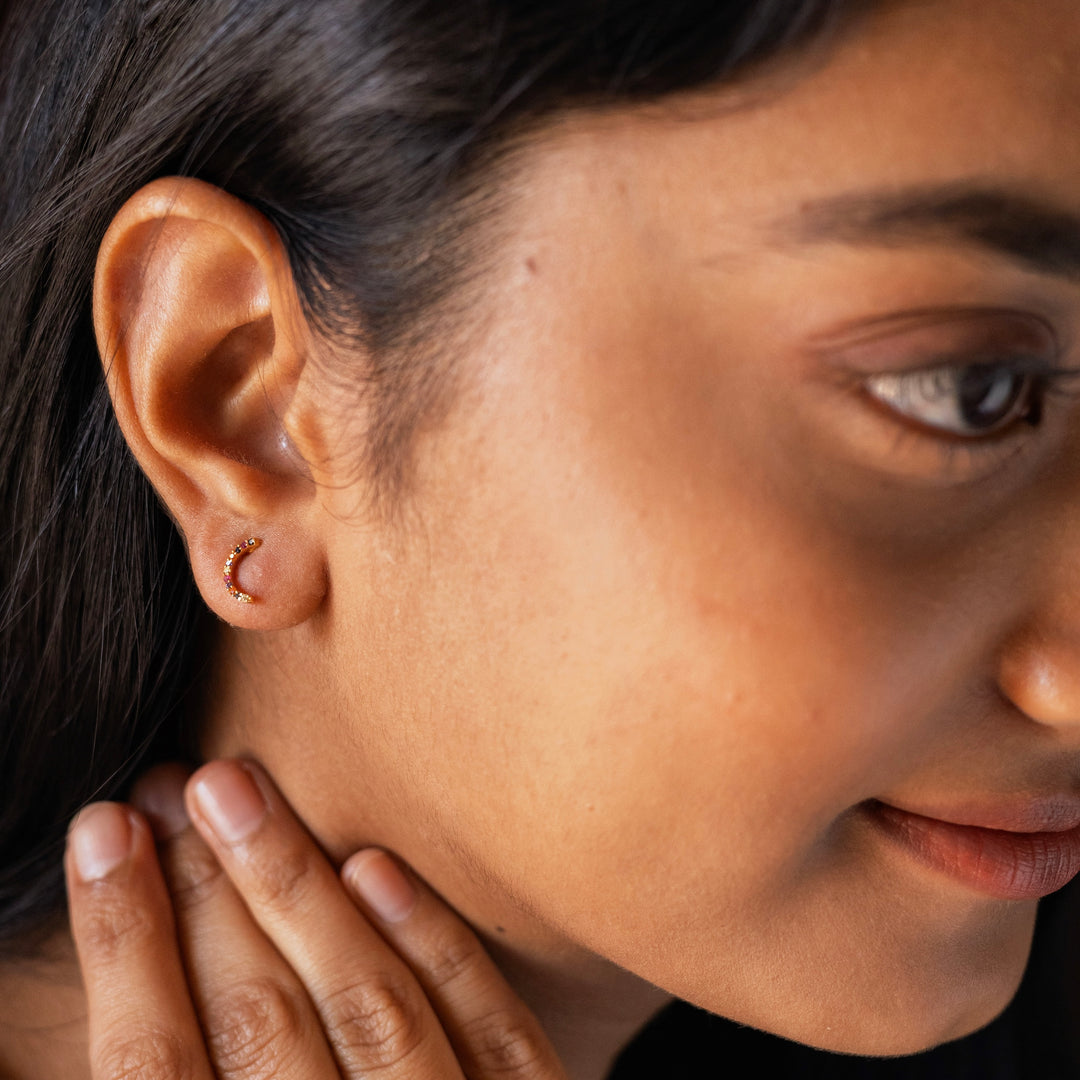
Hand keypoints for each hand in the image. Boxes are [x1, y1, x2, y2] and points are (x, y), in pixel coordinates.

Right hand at [65, 759, 567, 1079]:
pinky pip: (491, 1034)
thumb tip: (64, 1036)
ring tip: (242, 790)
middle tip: (170, 784)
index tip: (101, 833)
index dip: (121, 945)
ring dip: (298, 889)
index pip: (155, 1074)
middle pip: (258, 1024)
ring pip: (368, 1007)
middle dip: (206, 893)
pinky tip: (376, 864)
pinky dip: (432, 947)